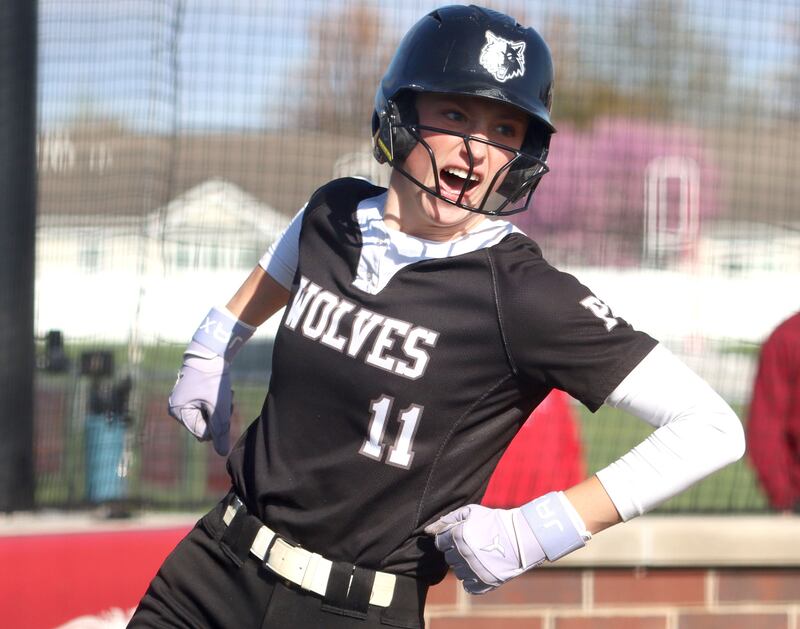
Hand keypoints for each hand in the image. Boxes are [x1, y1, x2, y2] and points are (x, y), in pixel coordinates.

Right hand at [168, 342, 231, 455]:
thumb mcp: (219, 407)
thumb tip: (222, 453)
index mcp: (178, 411)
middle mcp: (176, 407)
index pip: (202, 434)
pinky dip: (216, 401)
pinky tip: (223, 390)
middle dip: (218, 416)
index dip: (217, 425)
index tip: (224, 409)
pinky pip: (207, 407)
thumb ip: (221, 431)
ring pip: (208, 416)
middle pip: (204, 425)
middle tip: (227, 400)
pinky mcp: (191, 394)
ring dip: (220, 408)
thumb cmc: (213, 379)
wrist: (212, 351)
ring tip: (226, 393)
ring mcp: (183, 400)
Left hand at [424, 504, 545, 593]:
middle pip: (448, 558)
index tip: (460, 537)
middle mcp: (464, 555)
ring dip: (464, 566)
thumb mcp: (471, 511)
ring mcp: (474, 570)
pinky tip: (482, 568)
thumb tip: (427, 531)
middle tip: (472, 545)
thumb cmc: (494, 521)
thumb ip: (448, 519)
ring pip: (458, 573)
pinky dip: (473, 580)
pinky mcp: (485, 583)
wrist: (522, 536)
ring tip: (479, 556)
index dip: (449, 539)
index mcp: (458, 536)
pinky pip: (468, 587)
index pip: (440, 543)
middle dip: (456, 551)